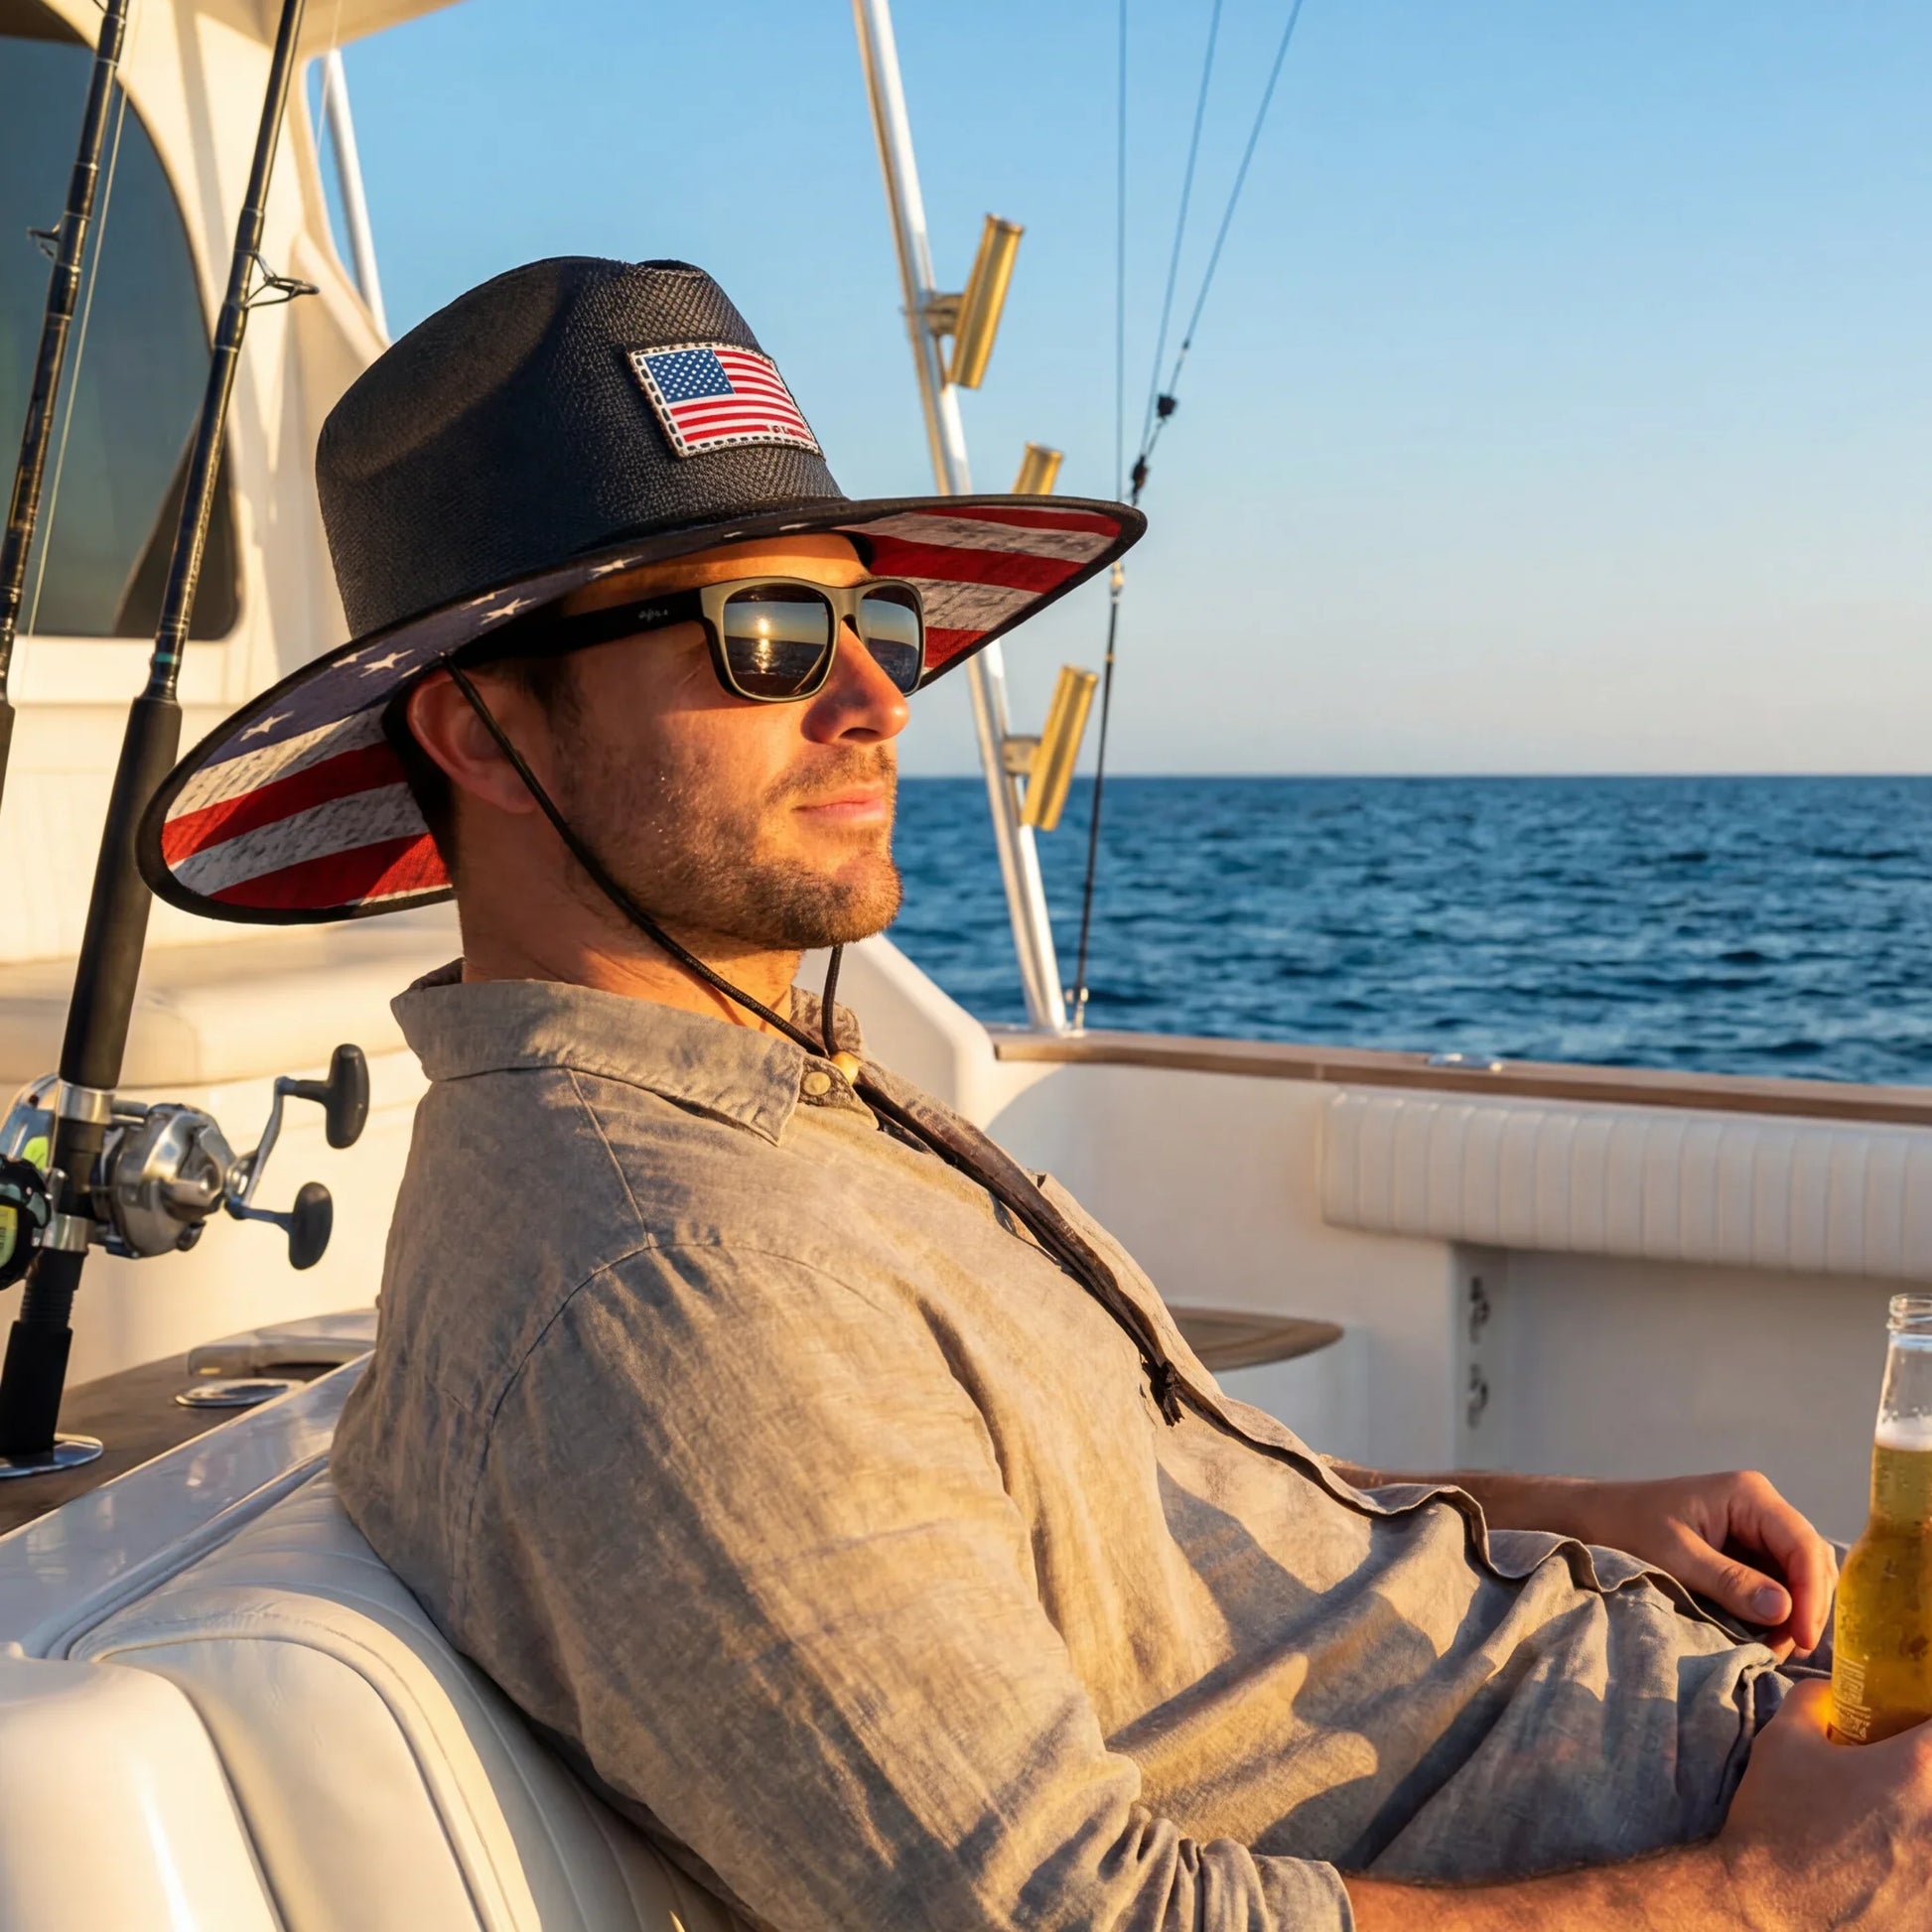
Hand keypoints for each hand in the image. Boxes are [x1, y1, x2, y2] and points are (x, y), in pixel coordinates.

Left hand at [1507, 1469, 1837, 1660]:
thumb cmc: (1626, 1527)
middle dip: (1806, 1607)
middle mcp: (1760, 1508)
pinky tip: (1763, 1638)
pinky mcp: (1743, 1552)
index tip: (1802, 1639)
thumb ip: (1730, 1582)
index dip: (1812, 1594)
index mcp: (1749, 1495)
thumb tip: (1785, 1611)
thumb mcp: (1676, 1556)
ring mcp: (1753, 1530)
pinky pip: (1774, 1584)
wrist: (1589, 1518)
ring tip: (1774, 1650)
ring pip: (1796, 1577)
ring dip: (1792, 1614)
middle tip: (1788, 1652)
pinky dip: (1774, 1612)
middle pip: (1809, 1561)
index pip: (1804, 1545)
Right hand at [1716, 1680, 1931, 1927]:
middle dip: (1925, 1774)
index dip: (1929, 1722)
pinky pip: (1931, 1876)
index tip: (1916, 1726)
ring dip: (1921, 1824)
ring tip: (1888, 1829)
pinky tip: (1885, 1870)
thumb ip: (1814, 1701)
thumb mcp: (1782, 1740)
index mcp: (1917, 1769)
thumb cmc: (1776, 1818)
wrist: (1765, 1906)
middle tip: (1902, 1778)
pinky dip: (1917, 1868)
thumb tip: (1832, 1692)